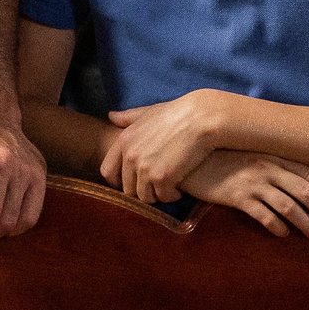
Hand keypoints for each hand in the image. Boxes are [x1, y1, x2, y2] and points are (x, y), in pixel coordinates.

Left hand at [102, 91, 224, 203]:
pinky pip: (164, 197)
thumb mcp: (149, 112)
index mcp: (124, 141)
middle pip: (128, 189)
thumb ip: (128, 118)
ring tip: (171, 185)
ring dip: (158, 194)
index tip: (135, 183)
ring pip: (145, 197)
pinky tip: (182, 186)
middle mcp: (130, 156)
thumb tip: (111, 116)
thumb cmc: (177, 113)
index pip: (107, 171)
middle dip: (143, 189)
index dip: (120, 181)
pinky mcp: (162, 178)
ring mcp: (145, 168)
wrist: (201, 118)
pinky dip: (173, 195)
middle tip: (159, 185)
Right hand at [179, 149, 308, 237]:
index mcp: (274, 156)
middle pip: (306, 189)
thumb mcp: (253, 156)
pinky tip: (283, 233)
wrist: (190, 158)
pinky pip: (262, 214)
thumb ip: (274, 164)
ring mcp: (251, 181)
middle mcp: (267, 167)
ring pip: (288, 204)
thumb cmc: (225, 158)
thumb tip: (300, 182)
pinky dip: (276, 226)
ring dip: (305, 221)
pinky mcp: (235, 196)